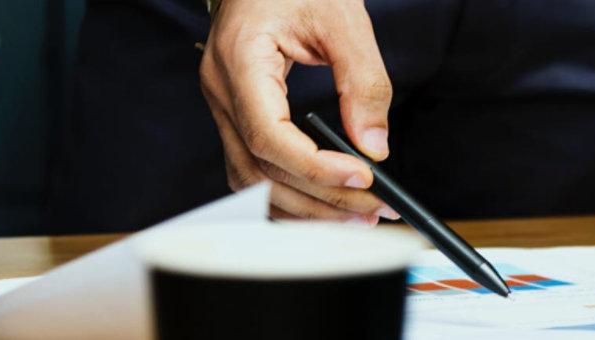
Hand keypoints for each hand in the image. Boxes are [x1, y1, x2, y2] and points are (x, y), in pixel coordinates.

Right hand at [200, 0, 398, 224]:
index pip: (267, 135)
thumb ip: (362, 81)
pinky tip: (322, 202)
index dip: (314, 167)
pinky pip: (252, 167)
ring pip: (251, 179)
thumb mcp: (342, 18)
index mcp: (240, 59)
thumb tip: (373, 145)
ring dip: (303, 207)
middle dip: (319, 198)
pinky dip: (286, 192)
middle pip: (260, 169)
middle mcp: (221, 88)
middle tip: (373, 210)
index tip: (362, 178)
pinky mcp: (235, 113)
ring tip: (356, 216)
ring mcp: (222, 104)